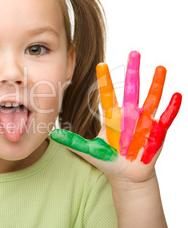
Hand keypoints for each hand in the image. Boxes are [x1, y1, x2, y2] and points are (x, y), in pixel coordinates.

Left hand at [51, 51, 181, 183]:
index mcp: (113, 117)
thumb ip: (73, 141)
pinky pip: (166, 117)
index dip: (105, 80)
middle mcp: (129, 115)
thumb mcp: (89, 150)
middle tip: (134, 52)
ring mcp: (144, 122)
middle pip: (131, 89)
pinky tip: (176, 95)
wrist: (126, 175)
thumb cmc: (108, 160)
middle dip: (133, 71)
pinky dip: (171, 107)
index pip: (107, 94)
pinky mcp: (157, 132)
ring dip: (156, 84)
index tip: (100, 64)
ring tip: (160, 68)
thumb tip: (52, 134)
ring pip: (151, 98)